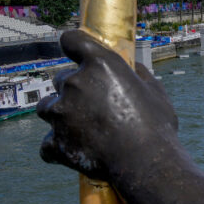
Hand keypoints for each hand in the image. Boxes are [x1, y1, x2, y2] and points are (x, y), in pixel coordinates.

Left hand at [38, 30, 178, 180]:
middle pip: (61, 78)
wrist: (146, 163)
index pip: (72, 40)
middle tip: (94, 104)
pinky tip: (72, 149)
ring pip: (47, 107)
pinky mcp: (55, 141)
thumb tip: (133, 67)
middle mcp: (75, 83)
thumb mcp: (156, 91)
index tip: (77, 52)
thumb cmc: (157, 125)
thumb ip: (139, 74)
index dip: (74, 45)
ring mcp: (61, 112)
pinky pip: (46, 143)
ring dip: (59, 113)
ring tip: (80, 126)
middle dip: (74, 88)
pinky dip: (56, 146)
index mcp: (100, 64)